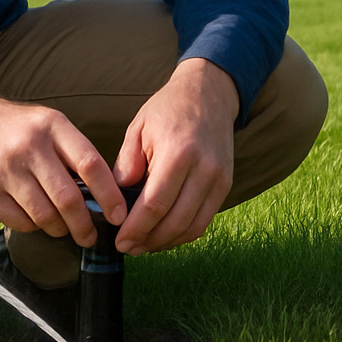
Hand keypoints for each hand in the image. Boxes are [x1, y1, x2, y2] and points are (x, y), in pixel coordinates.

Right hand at [0, 84, 126, 245]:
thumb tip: (104, 196)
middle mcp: (29, 146)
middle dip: (84, 225)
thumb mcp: (49, 125)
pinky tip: (35, 219)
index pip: (89, 164)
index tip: (118, 215)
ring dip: (60, 229)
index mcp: (52, 126)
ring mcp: (5, 169)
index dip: (109, 194)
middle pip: (67, 198)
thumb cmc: (18, 129)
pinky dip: (34, 227)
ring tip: (63, 228)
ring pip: (44, 216)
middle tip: (90, 236)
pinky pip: (20, 222)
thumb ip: (74, 154)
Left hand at [112, 57, 237, 254]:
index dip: (136, 228)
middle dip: (149, 241)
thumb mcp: (138, 128)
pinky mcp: (226, 184)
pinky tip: (164, 235)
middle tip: (128, 248)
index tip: (119, 241)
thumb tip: (116, 201)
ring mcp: (219, 178)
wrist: (209, 93)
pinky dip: (184, 234)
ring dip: (166, 243)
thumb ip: (126, 165)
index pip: (155, 204)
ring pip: (193, 227)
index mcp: (178, 152)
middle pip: (175, 221)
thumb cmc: (168, 109)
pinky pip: (205, 220)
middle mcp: (203, 168)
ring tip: (144, 246)